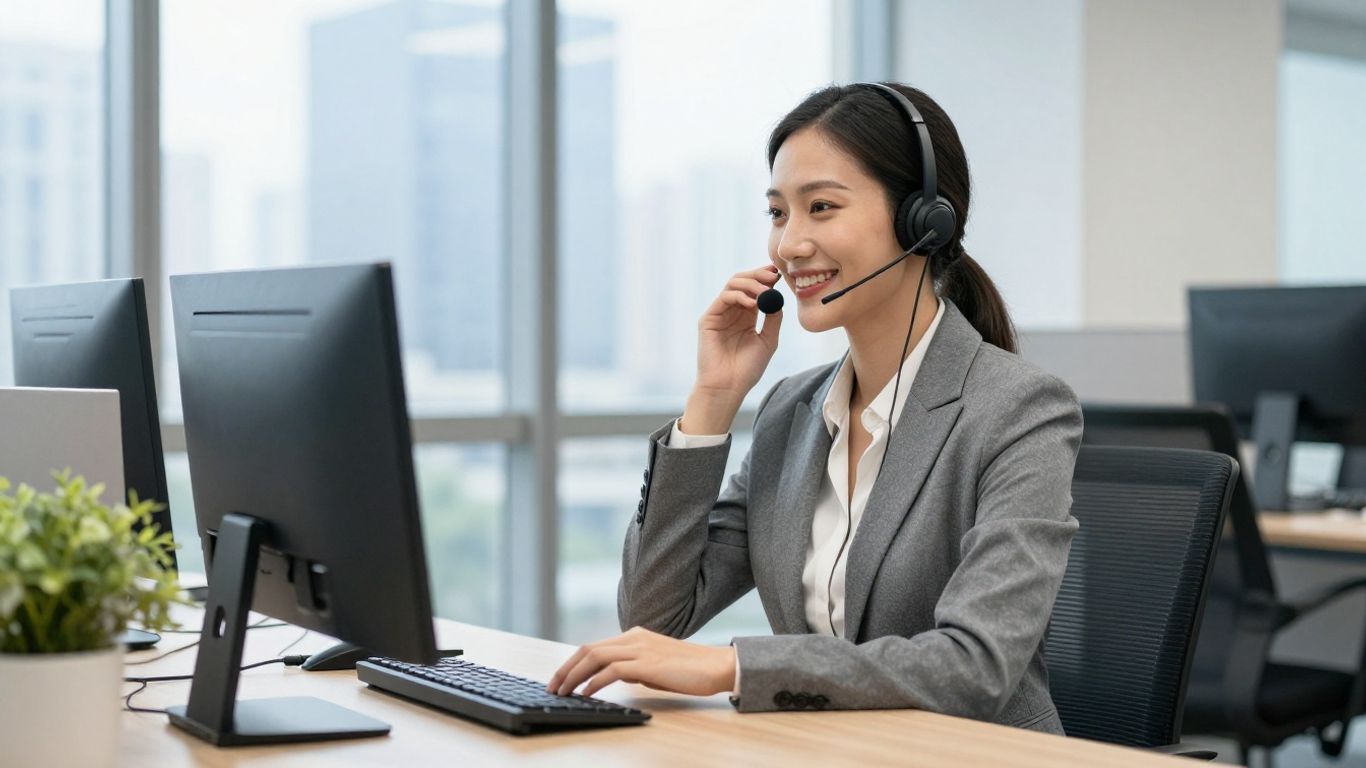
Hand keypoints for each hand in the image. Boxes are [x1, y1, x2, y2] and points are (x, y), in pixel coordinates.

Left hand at [546, 626, 737, 698]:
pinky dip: (594, 682)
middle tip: (552, 686)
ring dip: (574, 676)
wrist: (716, 666)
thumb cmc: (688, 670)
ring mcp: (640, 648)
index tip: (560, 678)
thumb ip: (634, 667)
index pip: (594, 646)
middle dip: (566, 669)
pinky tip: (586, 693)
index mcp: (635, 635)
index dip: (572, 662)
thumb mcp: (654, 665)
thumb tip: (614, 676)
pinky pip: (611, 670)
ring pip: (595, 657)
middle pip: (588, 649)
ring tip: (563, 692)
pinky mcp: (648, 663)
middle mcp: (634, 637)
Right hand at [684, 265, 783, 433]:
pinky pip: (724, 298)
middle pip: (742, 281)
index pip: (755, 288)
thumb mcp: (768, 341)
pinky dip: (739, 296)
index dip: (766, 278)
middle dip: (758, 274)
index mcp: (746, 316)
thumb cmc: (747, 369)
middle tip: (773, 275)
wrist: (728, 387)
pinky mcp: (708, 319)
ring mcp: (719, 313)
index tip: (780, 273)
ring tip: (765, 291)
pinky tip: (753, 304)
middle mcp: (732, 311)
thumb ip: (773, 319)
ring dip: (751, 283)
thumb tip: (778, 297)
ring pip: (732, 284)